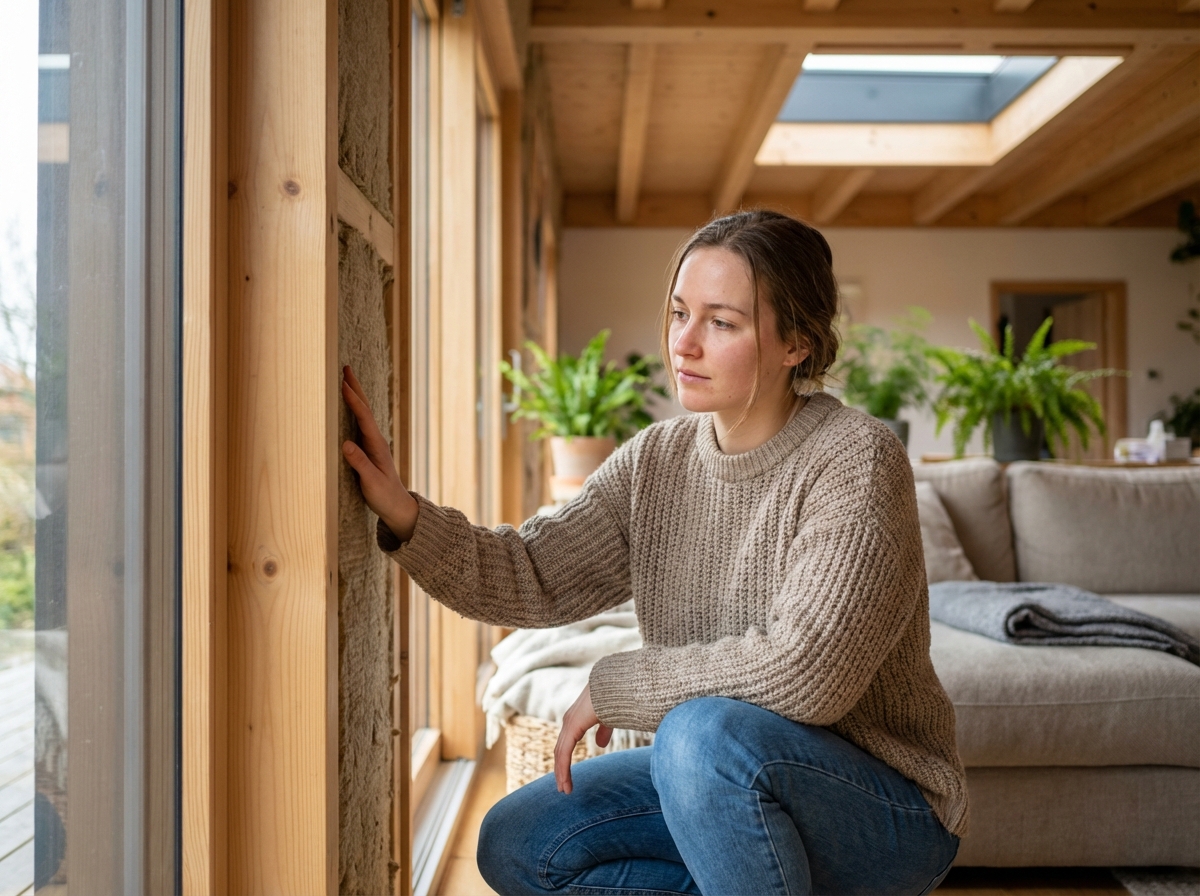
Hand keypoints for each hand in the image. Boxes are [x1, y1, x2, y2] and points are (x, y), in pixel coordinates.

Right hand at [341, 365, 418, 540]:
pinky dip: (354, 409)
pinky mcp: (369, 449)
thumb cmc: (384, 496)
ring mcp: (373, 443)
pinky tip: (349, 405)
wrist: (397, 506)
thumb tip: (345, 444)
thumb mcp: (371, 482)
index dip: (353, 401)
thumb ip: (359, 464)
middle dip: (355, 388)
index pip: (363, 418)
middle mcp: (376, 440)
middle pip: (365, 408)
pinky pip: (360, 423)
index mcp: (377, 446)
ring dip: (355, 395)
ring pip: (363, 413)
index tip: (344, 384)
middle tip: (345, 368)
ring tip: (346, 379)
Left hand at [554, 684, 611, 794]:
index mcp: (577, 719)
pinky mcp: (573, 726)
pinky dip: (563, 768)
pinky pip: (564, 752)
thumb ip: (603, 730)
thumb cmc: (615, 698)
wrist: (618, 684)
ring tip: (564, 790)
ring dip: (561, 773)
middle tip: (563, 788)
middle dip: (561, 770)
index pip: (566, 744)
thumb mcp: (609, 718)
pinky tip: (565, 781)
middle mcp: (570, 721)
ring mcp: (570, 723)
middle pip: (560, 750)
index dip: (565, 761)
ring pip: (560, 754)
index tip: (567, 778)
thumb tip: (600, 744)